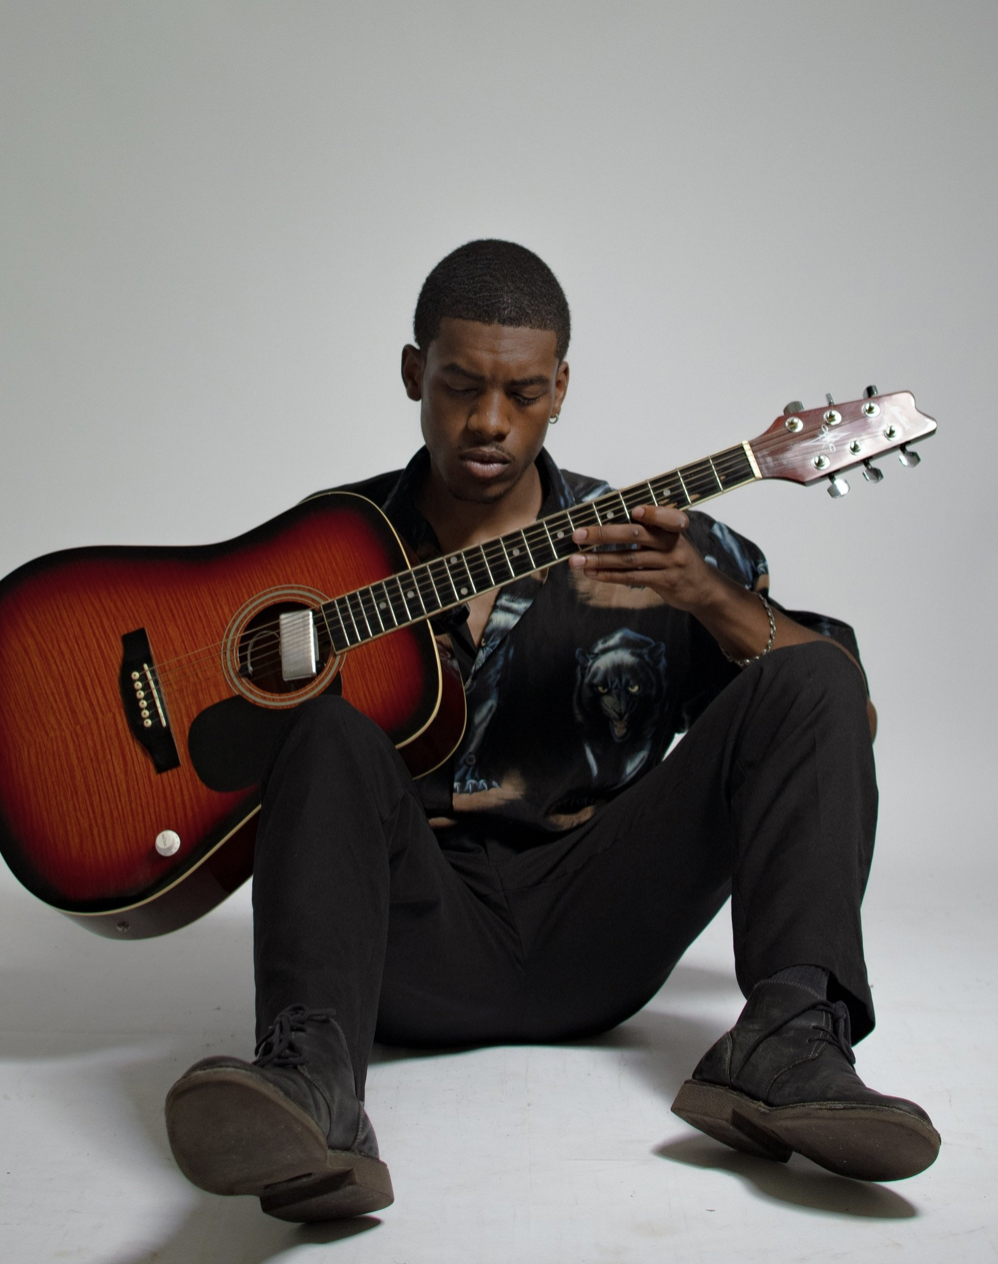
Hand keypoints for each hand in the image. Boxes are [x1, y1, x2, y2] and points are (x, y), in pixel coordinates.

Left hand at [568, 505, 721, 612]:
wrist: (703, 588)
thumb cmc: (678, 556)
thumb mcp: (671, 537)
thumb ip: (649, 526)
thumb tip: (612, 511)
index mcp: (674, 526)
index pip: (666, 516)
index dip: (653, 513)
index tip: (634, 510)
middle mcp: (673, 543)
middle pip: (635, 535)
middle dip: (603, 534)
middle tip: (578, 535)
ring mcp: (670, 563)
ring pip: (629, 560)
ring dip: (599, 560)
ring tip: (576, 560)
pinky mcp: (665, 582)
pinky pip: (632, 577)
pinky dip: (610, 575)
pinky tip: (592, 573)